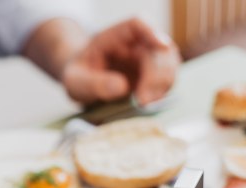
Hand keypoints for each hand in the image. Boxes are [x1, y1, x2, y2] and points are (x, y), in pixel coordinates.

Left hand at [61, 18, 180, 105]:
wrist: (82, 83)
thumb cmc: (78, 75)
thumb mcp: (76, 80)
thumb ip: (93, 83)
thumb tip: (121, 87)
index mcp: (114, 36)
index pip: (137, 25)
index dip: (152, 32)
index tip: (161, 46)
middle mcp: (135, 44)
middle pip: (160, 48)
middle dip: (157, 74)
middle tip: (143, 100)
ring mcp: (146, 60)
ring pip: (169, 63)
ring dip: (164, 84)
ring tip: (145, 104)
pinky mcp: (152, 76)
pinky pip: (167, 80)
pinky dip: (163, 92)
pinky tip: (149, 104)